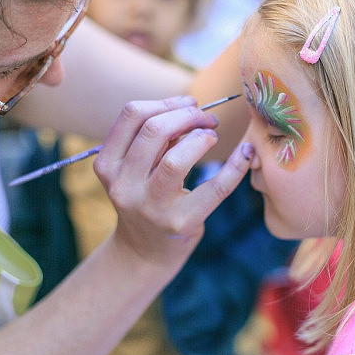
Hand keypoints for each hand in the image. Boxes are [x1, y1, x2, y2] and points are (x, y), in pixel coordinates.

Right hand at [93, 96, 253, 264]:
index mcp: (108, 165)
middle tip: (208, 118)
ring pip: (175, 159)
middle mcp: (123, 186)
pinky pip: (215, 188)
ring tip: (212, 136)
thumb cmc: (146, 198)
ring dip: (201, 138)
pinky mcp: (181, 223)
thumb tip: (191, 108)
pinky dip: (235, 167)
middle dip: (188, 115)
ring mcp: (151, 207)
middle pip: (154, 131)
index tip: (189, 103)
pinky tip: (246, 153)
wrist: (145, 252)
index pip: (132, 115)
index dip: (166, 102)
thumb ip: (154, 141)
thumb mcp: (136, 169)